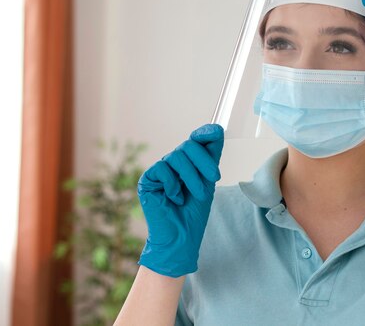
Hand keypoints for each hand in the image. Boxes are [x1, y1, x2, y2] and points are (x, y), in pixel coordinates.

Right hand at [137, 124, 223, 276]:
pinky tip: (174, 198)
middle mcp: (174, 163)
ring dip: (191, 177)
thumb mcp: (208, 180)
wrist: (181, 237)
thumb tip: (216, 129)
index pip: (197, 140)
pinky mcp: (147, 180)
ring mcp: (160, 170)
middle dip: (204, 161)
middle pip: (188, 145)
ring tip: (195, 194)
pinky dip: (173, 185)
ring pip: (177, 156)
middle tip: (214, 178)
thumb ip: (210, 156)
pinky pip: (162, 169)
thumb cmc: (194, 212)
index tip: (215, 133)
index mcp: (189, 162)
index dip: (205, 133)